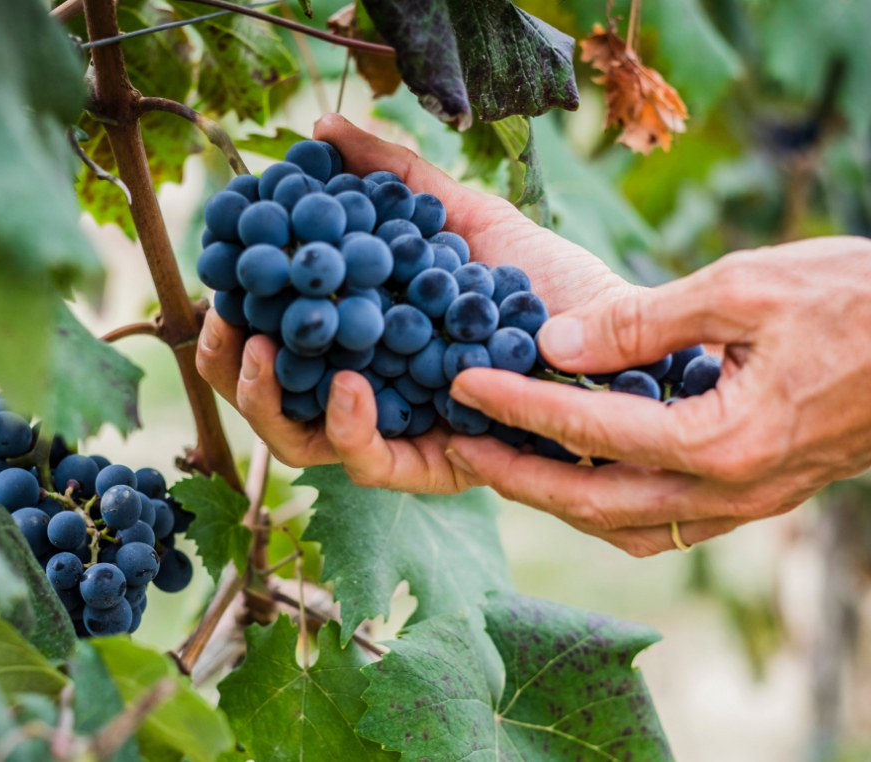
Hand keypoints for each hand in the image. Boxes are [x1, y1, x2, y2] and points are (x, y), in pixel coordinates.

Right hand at [197, 113, 635, 492]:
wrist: (615, 326)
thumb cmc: (540, 277)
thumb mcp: (458, 214)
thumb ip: (391, 178)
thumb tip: (320, 129)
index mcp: (366, 342)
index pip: (280, 344)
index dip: (234, 322)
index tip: (217, 283)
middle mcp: (374, 393)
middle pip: (276, 400)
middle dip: (232, 370)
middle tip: (222, 324)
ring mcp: (400, 433)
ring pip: (303, 442)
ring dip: (267, 400)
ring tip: (257, 348)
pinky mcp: (436, 465)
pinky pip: (372, 464)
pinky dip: (349, 426)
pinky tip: (349, 383)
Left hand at [444, 236, 870, 554]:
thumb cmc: (859, 301)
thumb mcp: (745, 288)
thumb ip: (643, 322)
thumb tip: (554, 342)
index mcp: (724, 439)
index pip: (588, 430)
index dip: (516, 405)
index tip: (461, 385)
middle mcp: (730, 490)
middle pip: (592, 502)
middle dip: (516, 476)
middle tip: (458, 448)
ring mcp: (746, 502)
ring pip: (625, 525)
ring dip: (559, 500)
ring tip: (506, 466)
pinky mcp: (756, 495)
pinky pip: (665, 521)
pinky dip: (609, 506)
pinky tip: (581, 479)